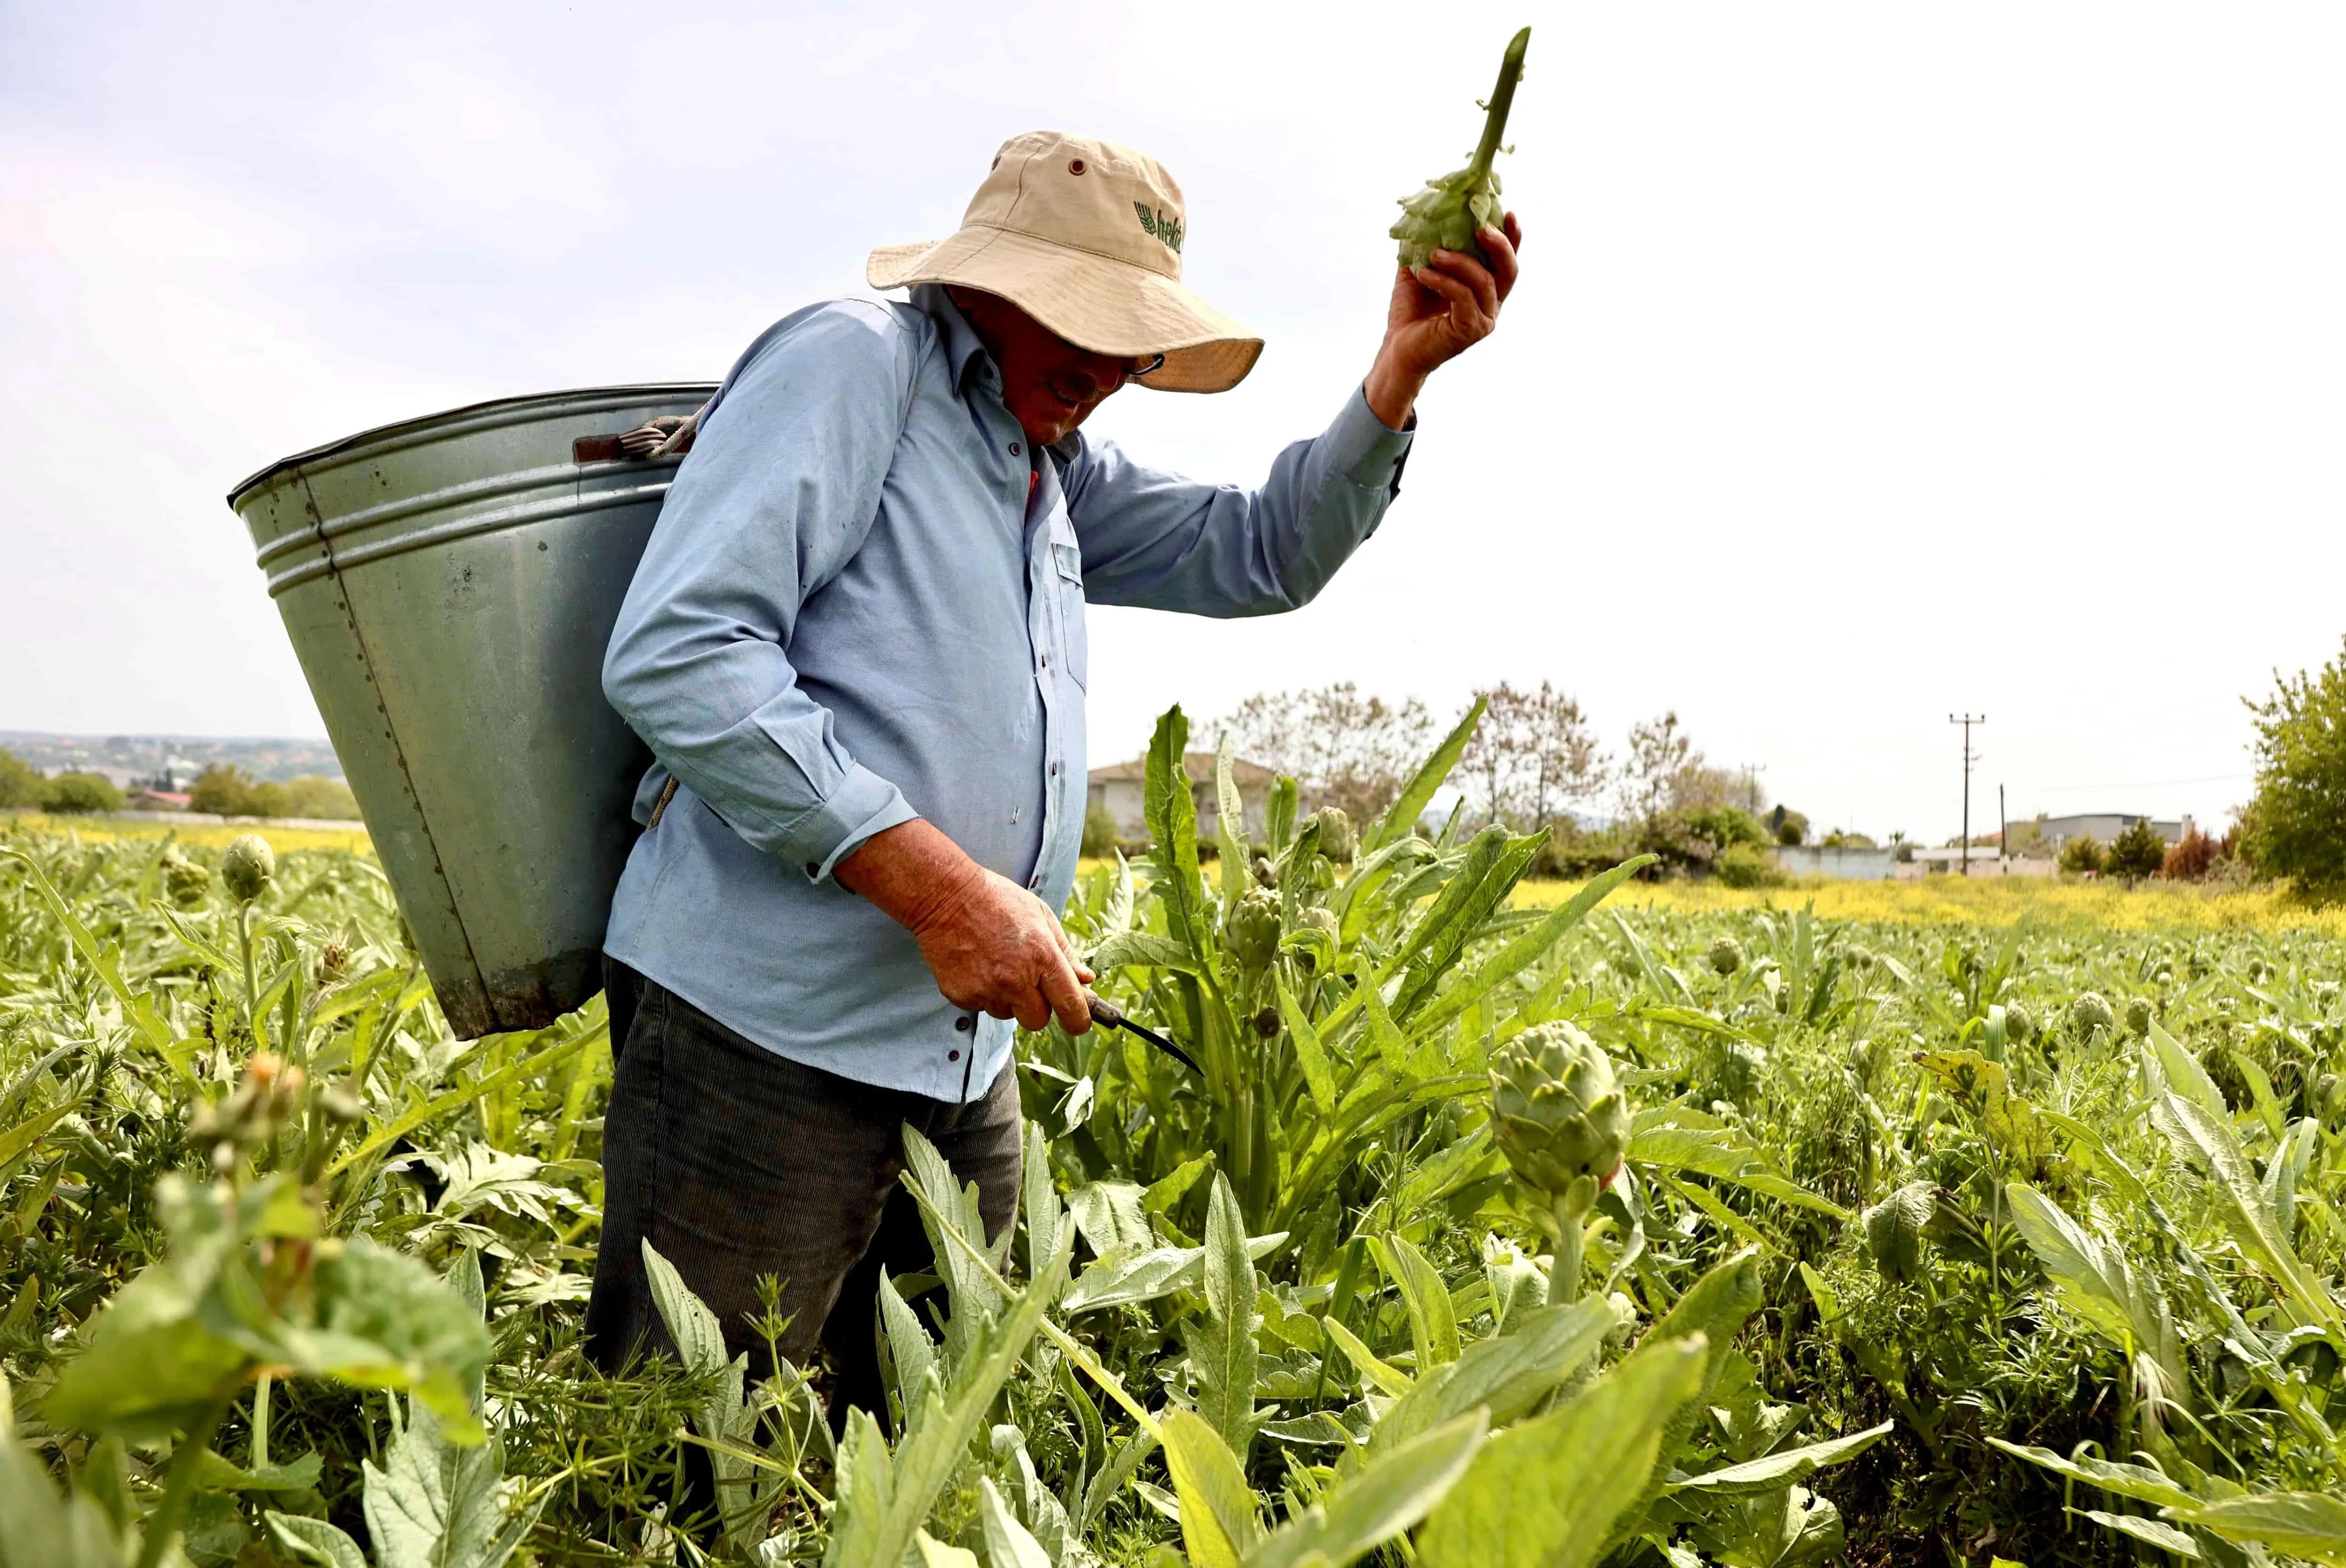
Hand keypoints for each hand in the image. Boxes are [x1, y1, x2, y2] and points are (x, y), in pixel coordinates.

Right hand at [835, 819, 1094, 1033]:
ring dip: (1007, 999)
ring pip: (1008, 1014)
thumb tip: (1086, 980)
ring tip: (995, 964)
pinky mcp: (961, 996)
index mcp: (1042, 956)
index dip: (1078, 1020)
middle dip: (1037, 1008)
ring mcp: (986, 989)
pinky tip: (977, 965)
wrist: (945, 896)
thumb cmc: (997, 900)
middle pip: (1038, 1020)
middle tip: (1028, 984)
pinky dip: (983, 992)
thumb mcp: (1040, 915)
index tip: (1078, 1023)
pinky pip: (981, 1006)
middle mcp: (1016, 978)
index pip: (1070, 1005)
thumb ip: (1065, 952)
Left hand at [1364, 213, 1522, 429]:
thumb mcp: (1420, 269)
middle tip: (1480, 226)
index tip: (1506, 212)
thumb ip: (1429, 244)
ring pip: (1485, 281)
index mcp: (1485, 289)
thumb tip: (1427, 213)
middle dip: (1499, 244)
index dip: (1511, 238)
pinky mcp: (1470, 331)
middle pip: (1509, 270)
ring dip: (1460, 261)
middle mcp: (1491, 304)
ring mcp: (1483, 319)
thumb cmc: (1410, 312)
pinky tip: (1423, 274)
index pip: (1505, 261)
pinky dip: (1444, 281)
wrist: (1396, 349)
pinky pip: (1464, 297)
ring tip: (1435, 252)